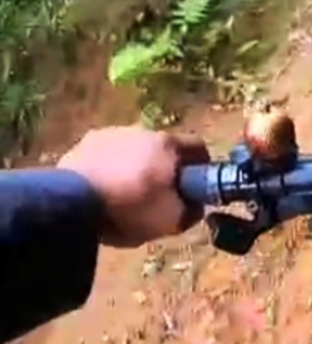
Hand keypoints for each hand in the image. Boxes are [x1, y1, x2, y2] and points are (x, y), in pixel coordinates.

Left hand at [58, 127, 209, 246]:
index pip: (198, 146)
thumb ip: (190, 210)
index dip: (201, 166)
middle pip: (163, 147)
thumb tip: (195, 205)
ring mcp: (110, 134)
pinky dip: (109, 168)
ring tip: (124, 195)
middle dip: (164, 167)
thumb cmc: (129, 209)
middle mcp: (142, 131)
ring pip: (133, 149)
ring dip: (134, 166)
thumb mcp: (170, 221)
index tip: (195, 186)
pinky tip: (102, 190)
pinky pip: (106, 155)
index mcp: (168, 144)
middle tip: (158, 195)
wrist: (70, 205)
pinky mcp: (83, 144)